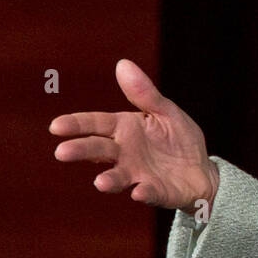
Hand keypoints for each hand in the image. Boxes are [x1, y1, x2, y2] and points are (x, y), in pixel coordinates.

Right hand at [49, 59, 219, 216]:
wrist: (201, 171)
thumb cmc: (178, 139)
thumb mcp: (165, 110)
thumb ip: (144, 93)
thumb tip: (123, 64)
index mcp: (125, 128)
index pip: (96, 124)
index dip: (76, 124)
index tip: (56, 126)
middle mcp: (125, 153)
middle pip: (99, 150)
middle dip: (80, 150)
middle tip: (62, 152)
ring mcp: (138, 174)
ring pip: (117, 176)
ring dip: (109, 180)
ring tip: (100, 182)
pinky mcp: (155, 191)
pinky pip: (148, 192)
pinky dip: (144, 193)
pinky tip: (139, 192)